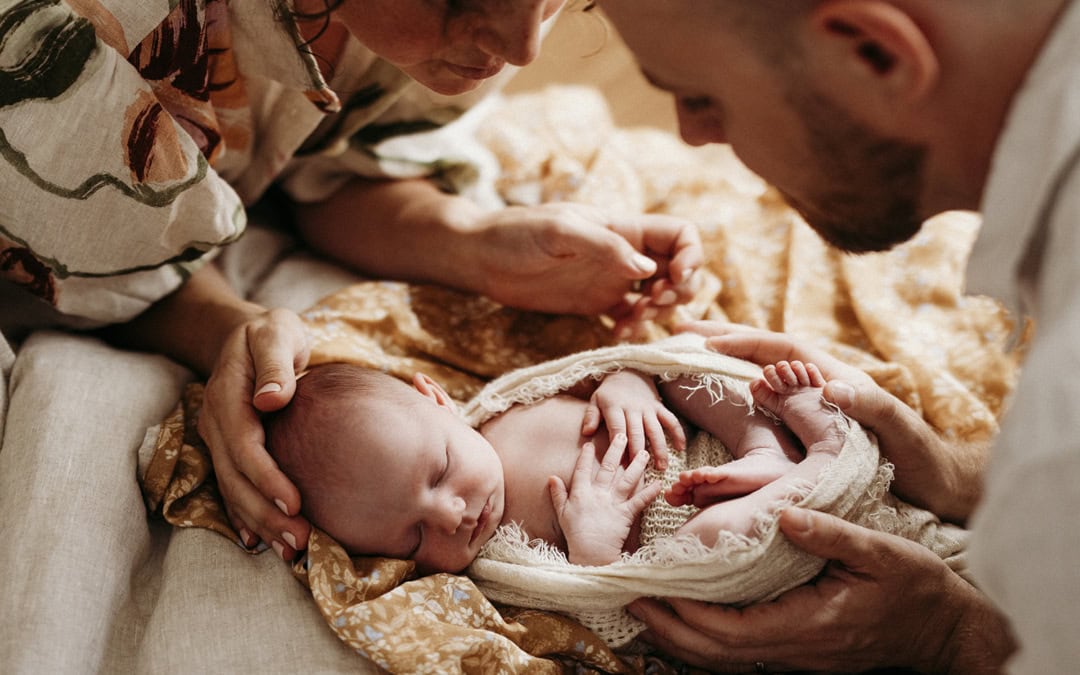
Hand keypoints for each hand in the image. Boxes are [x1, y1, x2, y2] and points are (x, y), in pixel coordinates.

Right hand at [198, 308, 311, 559]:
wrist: (245, 336)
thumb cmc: (271, 332)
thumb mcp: (276, 332)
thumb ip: (275, 362)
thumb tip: (272, 398)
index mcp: (228, 396)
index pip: (244, 446)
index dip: (266, 477)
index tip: (295, 503)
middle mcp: (217, 424)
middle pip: (236, 479)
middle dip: (266, 514)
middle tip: (301, 542)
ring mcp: (218, 440)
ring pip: (233, 491)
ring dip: (260, 524)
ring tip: (292, 551)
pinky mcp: (228, 451)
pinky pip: (233, 489)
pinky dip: (247, 518)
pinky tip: (261, 543)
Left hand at [471, 202, 702, 317]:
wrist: (481, 258)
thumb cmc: (516, 234)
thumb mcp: (560, 231)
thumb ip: (605, 247)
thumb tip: (648, 270)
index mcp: (623, 227)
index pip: (679, 234)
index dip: (690, 256)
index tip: (673, 279)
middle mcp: (624, 253)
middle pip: (679, 268)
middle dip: (679, 290)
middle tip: (651, 304)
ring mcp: (612, 279)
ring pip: (659, 295)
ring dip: (658, 312)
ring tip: (632, 322)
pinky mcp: (596, 303)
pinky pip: (631, 317)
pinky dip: (634, 328)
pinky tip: (617, 335)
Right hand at [549, 434, 661, 565]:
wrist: (590, 555)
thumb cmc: (575, 535)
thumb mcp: (562, 513)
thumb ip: (558, 494)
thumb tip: (552, 477)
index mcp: (581, 494)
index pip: (583, 470)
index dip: (586, 456)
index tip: (590, 443)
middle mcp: (598, 495)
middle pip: (608, 468)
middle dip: (616, 450)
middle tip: (622, 434)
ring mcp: (613, 504)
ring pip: (626, 480)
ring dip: (636, 465)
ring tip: (644, 452)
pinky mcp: (625, 515)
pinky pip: (639, 501)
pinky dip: (649, 492)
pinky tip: (658, 483)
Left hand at [581, 370, 685, 469]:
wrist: (628, 374)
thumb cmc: (608, 394)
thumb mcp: (595, 400)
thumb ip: (590, 416)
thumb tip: (586, 432)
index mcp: (615, 407)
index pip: (617, 428)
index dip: (619, 445)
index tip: (620, 463)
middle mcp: (633, 408)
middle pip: (637, 432)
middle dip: (639, 452)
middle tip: (640, 471)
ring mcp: (648, 408)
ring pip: (655, 430)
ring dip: (660, 448)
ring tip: (662, 467)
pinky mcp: (659, 407)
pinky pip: (671, 420)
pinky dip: (678, 433)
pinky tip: (681, 449)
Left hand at [630, 508, 1011, 672]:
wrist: (945, 630)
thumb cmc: (916, 589)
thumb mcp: (879, 551)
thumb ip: (830, 534)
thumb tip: (784, 514)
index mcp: (807, 625)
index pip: (729, 630)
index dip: (684, 615)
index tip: (649, 591)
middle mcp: (794, 648)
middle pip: (716, 653)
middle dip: (669, 630)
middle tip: (628, 599)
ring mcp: (796, 655)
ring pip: (725, 659)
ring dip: (683, 637)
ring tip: (647, 608)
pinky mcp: (799, 651)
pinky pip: (742, 652)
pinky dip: (708, 638)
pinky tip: (691, 618)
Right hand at [680, 322, 977, 521]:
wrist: (941, 485)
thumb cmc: (922, 461)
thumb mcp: (900, 432)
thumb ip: (870, 406)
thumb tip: (830, 385)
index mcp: (838, 378)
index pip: (784, 348)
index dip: (745, 342)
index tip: (707, 342)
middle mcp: (822, 383)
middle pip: (766, 349)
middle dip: (725, 336)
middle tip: (681, 328)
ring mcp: (815, 402)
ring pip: (763, 368)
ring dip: (726, 357)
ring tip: (688, 351)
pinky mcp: (811, 423)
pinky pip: (768, 395)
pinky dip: (737, 385)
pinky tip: (719, 391)